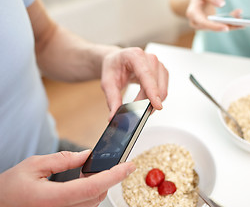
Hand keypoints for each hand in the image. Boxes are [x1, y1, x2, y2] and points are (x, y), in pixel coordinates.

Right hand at [0, 150, 135, 206]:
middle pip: (97, 196)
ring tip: (92, 170)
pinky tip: (84, 181)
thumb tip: (88, 155)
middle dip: (109, 178)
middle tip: (111, 161)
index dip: (115, 175)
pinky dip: (90, 193)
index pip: (93, 187)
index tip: (130, 165)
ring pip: (93, 203)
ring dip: (100, 185)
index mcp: (52, 199)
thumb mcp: (33, 166)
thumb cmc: (9, 189)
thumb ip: (63, 160)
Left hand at [101, 47, 168, 119]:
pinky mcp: (162, 72)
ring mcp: (159, 65)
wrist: (117, 60)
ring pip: (162, 90)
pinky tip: (145, 99)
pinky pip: (163, 90)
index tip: (156, 105)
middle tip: (136, 112)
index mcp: (135, 55)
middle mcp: (150, 58)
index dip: (153, 91)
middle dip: (147, 102)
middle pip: (156, 86)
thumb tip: (114, 116)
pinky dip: (155, 99)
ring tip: (138, 105)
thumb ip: (112, 100)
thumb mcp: (107, 83)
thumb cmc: (113, 67)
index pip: (147, 75)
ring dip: (152, 102)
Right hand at [186, 0, 241, 31]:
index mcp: (193, 14)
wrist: (194, 1)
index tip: (225, 27)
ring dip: (232, 25)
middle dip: (227, 25)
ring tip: (244, 22)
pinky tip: (240, 21)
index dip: (214, 26)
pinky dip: (231, 24)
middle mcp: (197, 23)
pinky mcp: (211, 26)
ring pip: (218, 28)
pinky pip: (221, 26)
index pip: (203, 22)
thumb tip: (222, 4)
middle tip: (241, 23)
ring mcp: (204, 26)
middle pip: (213, 27)